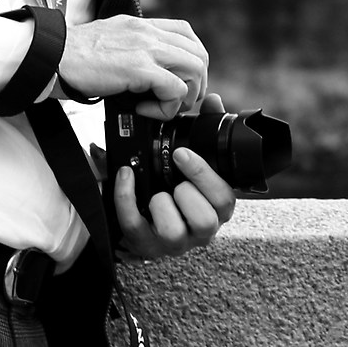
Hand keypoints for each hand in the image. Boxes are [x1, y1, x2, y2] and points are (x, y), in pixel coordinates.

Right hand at [59, 15, 207, 119]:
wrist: (51, 57)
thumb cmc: (73, 55)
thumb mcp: (111, 40)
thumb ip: (131, 47)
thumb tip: (145, 71)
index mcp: (142, 25)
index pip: (186, 33)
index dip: (192, 59)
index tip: (182, 78)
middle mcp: (149, 33)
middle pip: (198, 53)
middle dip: (196, 82)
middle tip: (178, 101)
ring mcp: (147, 49)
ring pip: (195, 69)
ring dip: (186, 95)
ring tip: (165, 107)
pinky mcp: (139, 69)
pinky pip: (174, 89)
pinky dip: (167, 106)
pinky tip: (146, 109)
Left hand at [113, 95, 239, 260]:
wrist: (150, 214)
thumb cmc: (180, 184)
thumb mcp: (196, 160)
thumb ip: (207, 129)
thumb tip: (213, 101)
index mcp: (219, 208)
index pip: (223, 198)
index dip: (203, 175)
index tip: (182, 154)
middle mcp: (202, 231)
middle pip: (205, 219)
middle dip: (185, 192)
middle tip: (173, 179)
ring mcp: (175, 242)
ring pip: (173, 230)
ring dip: (161, 203)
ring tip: (156, 192)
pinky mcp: (146, 245)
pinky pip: (134, 225)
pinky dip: (126, 198)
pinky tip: (124, 177)